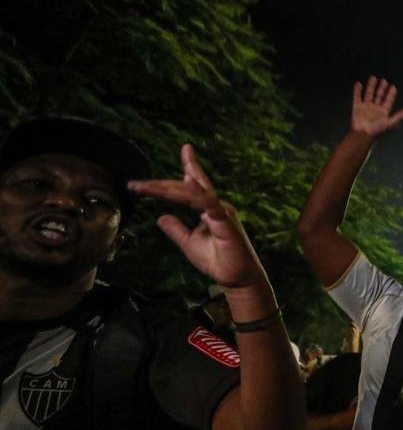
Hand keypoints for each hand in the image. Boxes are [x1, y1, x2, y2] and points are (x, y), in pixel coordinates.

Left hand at [128, 144, 266, 289]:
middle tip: (136, 184)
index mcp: (210, 209)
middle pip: (187, 187)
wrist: (238, 280)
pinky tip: (187, 183)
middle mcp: (217, 206)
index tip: (185, 149)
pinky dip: (197, 193)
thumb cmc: (219, 262)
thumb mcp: (189, 244)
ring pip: (192, 194)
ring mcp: (222, 212)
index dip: (189, 167)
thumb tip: (160, 217)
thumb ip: (176, 230)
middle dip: (160, 185)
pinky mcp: (225, 222)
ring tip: (146, 187)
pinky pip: (208, 204)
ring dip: (168, 189)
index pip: (194, 186)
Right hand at [350, 76, 402, 138]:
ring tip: (373, 78)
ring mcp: (366, 108)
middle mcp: (375, 109)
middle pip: (379, 96)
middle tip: (384, 81)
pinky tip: (359, 84)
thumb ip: (400, 116)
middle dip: (382, 88)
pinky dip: (357, 91)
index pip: (388, 101)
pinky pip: (357, 97)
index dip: (391, 94)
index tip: (393, 87)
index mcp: (384, 112)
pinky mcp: (357, 107)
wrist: (363, 135)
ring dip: (371, 86)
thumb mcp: (391, 123)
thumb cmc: (377, 132)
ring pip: (369, 94)